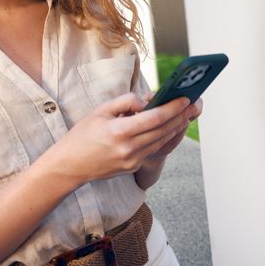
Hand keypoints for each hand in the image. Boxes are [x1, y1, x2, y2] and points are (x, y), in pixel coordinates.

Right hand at [42, 93, 195, 188]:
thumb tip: (147, 101)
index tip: (185, 98)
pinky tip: (171, 127)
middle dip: (181, 116)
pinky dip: (163, 137)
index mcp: (119, 132)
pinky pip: (153, 149)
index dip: (173, 108)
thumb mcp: (100, 111)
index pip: (154, 118)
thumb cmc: (82, 135)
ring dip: (176, 127)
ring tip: (187, 114)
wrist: (69, 166)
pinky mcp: (133, 167)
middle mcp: (128, 148)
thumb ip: (125, 102)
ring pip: (161, 141)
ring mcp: (132, 160)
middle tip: (195, 104)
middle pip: (163, 130)